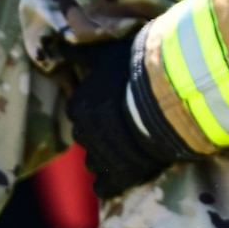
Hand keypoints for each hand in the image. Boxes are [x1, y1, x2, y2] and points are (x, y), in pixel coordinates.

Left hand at [68, 25, 193, 198]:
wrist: (168, 100)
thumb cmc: (138, 72)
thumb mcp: (109, 53)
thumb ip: (83, 51)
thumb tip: (60, 40)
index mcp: (79, 105)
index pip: (80, 111)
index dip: (98, 109)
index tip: (114, 105)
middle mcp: (84, 133)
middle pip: (87, 136)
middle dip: (102, 134)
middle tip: (126, 125)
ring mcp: (101, 157)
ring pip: (95, 162)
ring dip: (108, 157)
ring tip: (129, 150)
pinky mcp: (121, 176)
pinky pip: (105, 188)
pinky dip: (112, 184)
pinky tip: (124, 176)